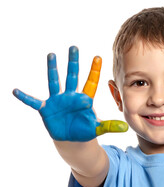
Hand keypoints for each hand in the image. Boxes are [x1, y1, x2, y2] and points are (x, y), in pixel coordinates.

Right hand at [13, 46, 127, 141]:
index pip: (90, 82)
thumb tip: (126, 127)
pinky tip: (15, 91)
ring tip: (51, 55)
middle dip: (73, 63)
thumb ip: (110, 126)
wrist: (72, 139)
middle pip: (72, 77)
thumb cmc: (85, 130)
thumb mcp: (98, 128)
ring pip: (55, 82)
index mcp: (84, 99)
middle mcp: (71, 96)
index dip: (94, 71)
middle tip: (74, 48)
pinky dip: (25, 97)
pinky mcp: (47, 109)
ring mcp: (58, 101)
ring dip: (52, 70)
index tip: (98, 57)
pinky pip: (34, 102)